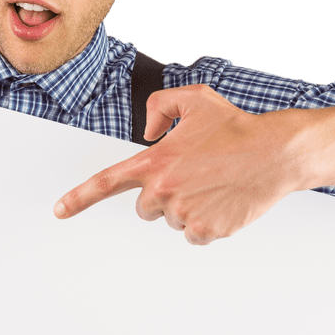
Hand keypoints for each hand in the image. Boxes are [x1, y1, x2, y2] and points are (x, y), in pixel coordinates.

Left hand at [54, 85, 315, 244]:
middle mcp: (163, 190)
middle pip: (145, 208)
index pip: (105, 183)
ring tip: (214, 184)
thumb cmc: (235, 126)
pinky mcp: (205, 230)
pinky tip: (223, 200)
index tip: (59, 210)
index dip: (78, 198)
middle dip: (163, 196)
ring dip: (188, 207)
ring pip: (172, 220)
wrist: (275, 153)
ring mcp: (184, 213)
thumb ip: (161, 106)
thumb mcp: (194, 99)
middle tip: (192, 176)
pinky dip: (206, 223)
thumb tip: (149, 131)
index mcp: (154, 161)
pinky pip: (194, 234)